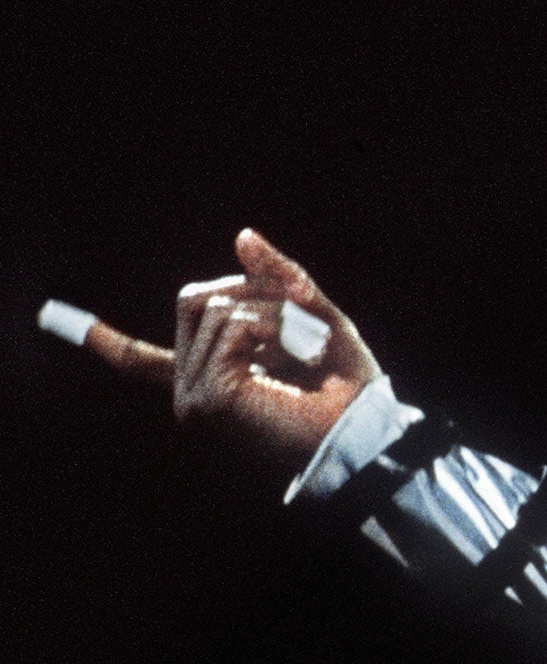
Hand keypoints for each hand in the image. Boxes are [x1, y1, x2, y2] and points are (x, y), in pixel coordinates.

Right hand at [82, 229, 380, 466]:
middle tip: (305, 327)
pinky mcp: (209, 400)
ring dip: (275, 312)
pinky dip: (273, 326)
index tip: (62, 322)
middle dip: (259, 293)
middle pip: (199, 299)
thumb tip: (241, 234)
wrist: (367, 429)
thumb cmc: (348, 383)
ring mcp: (194, 398)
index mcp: (209, 378)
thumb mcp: (316, 317)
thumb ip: (279, 277)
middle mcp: (190, 391)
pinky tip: (294, 358)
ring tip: (306, 352)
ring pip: (218, 306)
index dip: (108, 344)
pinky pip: (233, 325)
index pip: (142, 361)